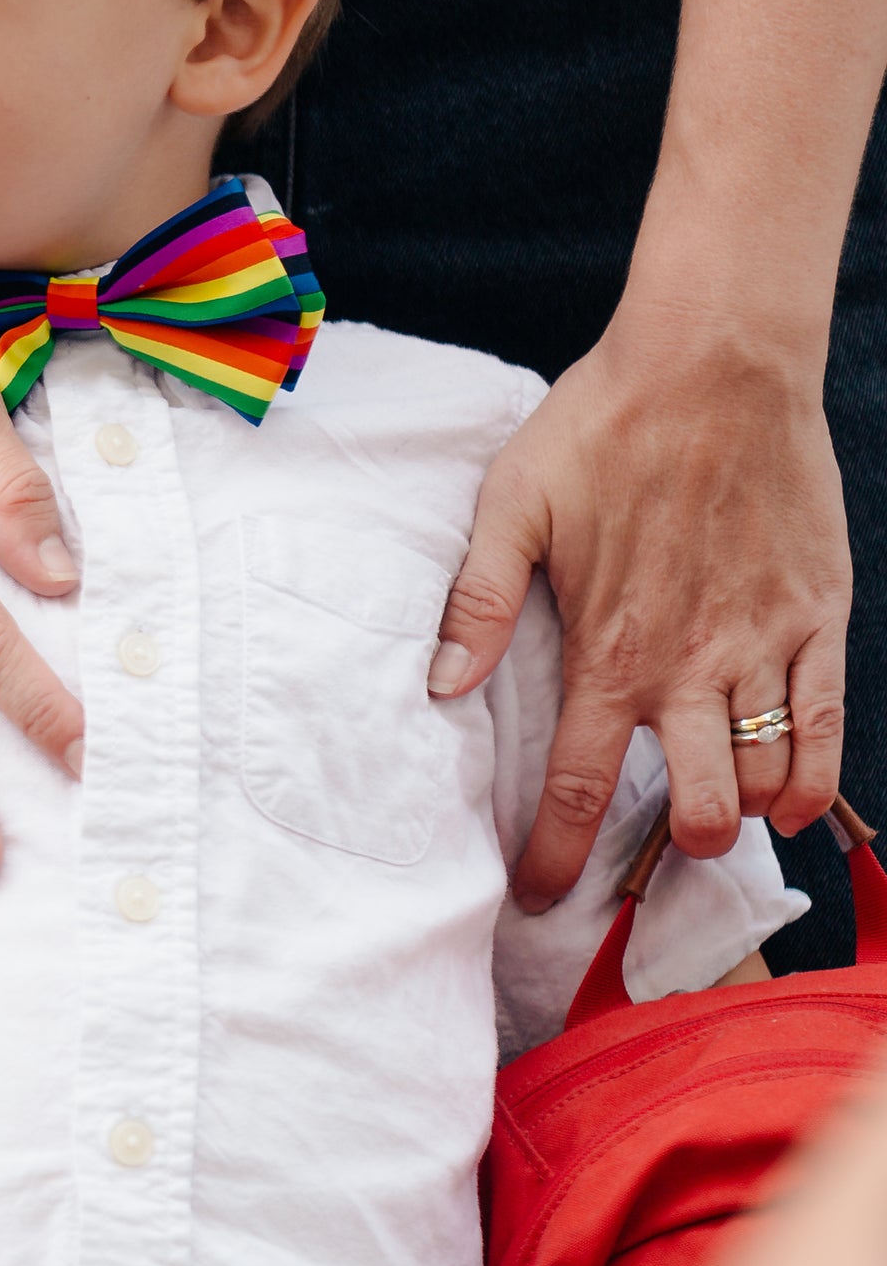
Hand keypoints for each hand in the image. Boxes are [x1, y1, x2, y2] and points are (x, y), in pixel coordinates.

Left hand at [434, 300, 850, 905]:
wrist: (715, 366)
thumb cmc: (599, 429)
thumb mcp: (510, 508)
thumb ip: (477, 604)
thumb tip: (439, 688)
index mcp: (610, 651)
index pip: (583, 789)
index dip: (557, 859)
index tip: (539, 899)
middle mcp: (691, 665)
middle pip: (698, 810)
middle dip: (673, 851)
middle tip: (650, 856)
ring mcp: (764, 645)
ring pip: (768, 781)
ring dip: (743, 816)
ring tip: (714, 818)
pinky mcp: (820, 619)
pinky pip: (827, 727)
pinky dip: (811, 779)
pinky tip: (787, 795)